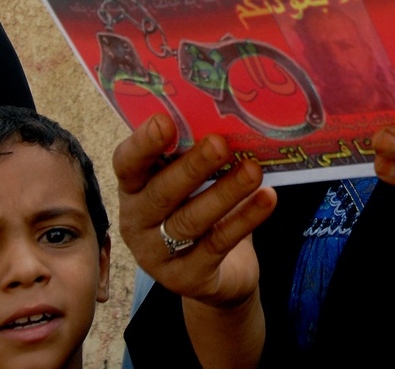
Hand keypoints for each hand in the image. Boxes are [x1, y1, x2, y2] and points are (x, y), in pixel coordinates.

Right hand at [112, 113, 276, 308]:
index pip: (127, 164)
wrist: (219, 275)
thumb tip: (226, 116)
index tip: (165, 121)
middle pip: (161, 193)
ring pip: (191, 220)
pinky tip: (267, 198)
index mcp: (132, 189)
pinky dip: (245, 219)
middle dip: (192, 167)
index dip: (143, 144)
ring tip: (253, 170)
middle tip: (220, 143)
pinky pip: (218, 244)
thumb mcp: (190, 182)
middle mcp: (136, 222)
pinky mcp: (188, 278)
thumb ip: (195, 154)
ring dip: (225, 192)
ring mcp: (158, 254)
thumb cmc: (201, 210)